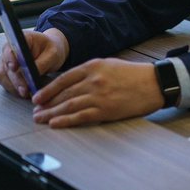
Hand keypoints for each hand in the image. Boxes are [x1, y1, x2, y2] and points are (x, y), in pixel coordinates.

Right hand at [0, 27, 69, 97]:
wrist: (50, 53)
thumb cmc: (50, 50)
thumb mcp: (53, 54)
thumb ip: (42, 63)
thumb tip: (32, 75)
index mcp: (21, 38)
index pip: (10, 47)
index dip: (10, 57)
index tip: (14, 67)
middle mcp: (9, 49)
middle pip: (6, 64)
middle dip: (15, 79)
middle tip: (24, 89)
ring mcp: (5, 60)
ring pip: (2, 75)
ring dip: (13, 86)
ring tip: (25, 93)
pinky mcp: (6, 71)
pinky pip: (4, 81)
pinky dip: (13, 88)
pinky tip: (23, 92)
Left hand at [31, 58, 163, 126]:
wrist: (154, 83)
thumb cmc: (132, 74)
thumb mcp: (108, 65)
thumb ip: (89, 73)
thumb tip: (69, 84)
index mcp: (93, 66)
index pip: (63, 79)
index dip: (47, 89)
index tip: (37, 97)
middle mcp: (93, 80)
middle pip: (63, 93)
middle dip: (46, 104)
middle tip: (35, 112)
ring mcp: (99, 96)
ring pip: (68, 105)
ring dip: (51, 114)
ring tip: (40, 119)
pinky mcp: (106, 110)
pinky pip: (81, 116)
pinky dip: (66, 120)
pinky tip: (56, 124)